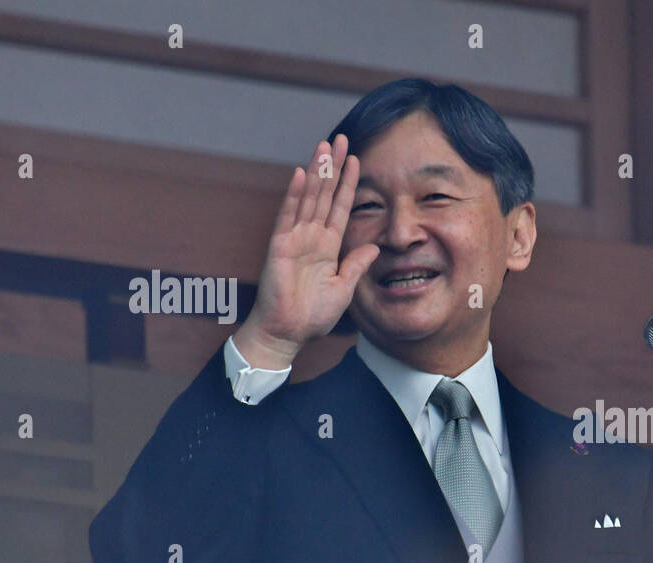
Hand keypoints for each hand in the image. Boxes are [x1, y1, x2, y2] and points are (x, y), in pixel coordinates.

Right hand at [234, 134, 380, 368]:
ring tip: (324, 146)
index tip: (358, 160)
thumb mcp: (344, 288)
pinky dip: (295, 194)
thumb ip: (356, 264)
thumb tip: (373, 245)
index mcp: (328, 247)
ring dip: (317, 172)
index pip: (341, 208)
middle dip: (333, 168)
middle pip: (324, 194)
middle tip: (341, 139)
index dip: (349, 185)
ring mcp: (295, 239)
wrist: (288, 333)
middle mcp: (311, 237)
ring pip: (308, 198)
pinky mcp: (280, 246)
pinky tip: (302, 173)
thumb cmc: (313, 315)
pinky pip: (289, 216)